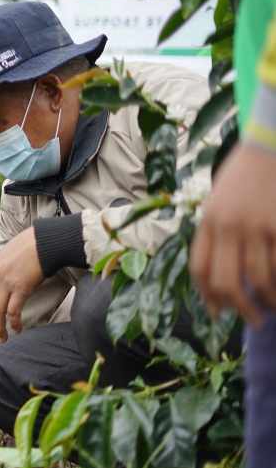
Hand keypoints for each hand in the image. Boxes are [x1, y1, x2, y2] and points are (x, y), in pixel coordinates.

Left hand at [0, 227, 43, 340]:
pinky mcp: (20, 289)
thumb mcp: (9, 253)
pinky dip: (13, 323)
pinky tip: (17, 329)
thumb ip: (4, 265)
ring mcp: (6, 283)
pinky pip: (12, 311)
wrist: (44, 241)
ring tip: (2, 338)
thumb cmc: (31, 245)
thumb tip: (7, 274)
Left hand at [191, 143, 275, 326]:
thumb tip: (218, 280)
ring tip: (274, 307)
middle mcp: (227, 226)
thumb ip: (215, 235)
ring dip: (268, 300)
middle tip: (253, 321)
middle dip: (240, 308)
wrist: (267, 146)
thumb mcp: (218, 204)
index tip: (219, 312)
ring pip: (259, 279)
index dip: (208, 296)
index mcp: (207, 222)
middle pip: (226, 281)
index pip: (199, 270)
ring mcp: (255, 225)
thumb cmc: (243, 179)